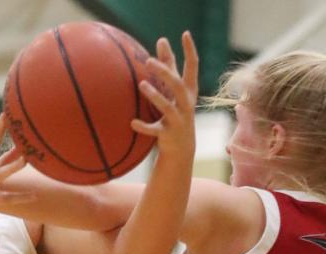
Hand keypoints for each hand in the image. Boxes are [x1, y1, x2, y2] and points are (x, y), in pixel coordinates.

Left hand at [131, 31, 197, 159]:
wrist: (181, 147)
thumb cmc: (176, 110)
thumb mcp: (174, 89)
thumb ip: (169, 65)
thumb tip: (161, 39)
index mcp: (188, 91)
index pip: (193, 67)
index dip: (190, 50)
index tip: (185, 34)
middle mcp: (185, 104)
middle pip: (177, 86)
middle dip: (164, 73)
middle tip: (147, 61)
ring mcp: (177, 120)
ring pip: (167, 108)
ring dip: (155, 96)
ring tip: (141, 84)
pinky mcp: (167, 135)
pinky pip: (154, 130)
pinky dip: (143, 127)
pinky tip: (132, 123)